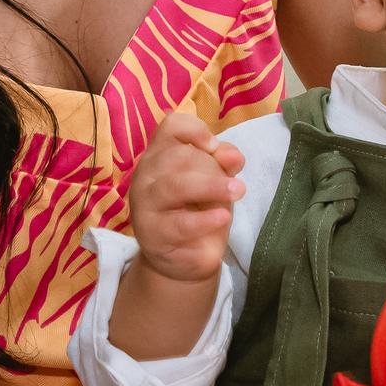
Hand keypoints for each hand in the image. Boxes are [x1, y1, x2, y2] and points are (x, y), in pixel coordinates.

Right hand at [129, 112, 244, 283]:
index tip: (214, 146)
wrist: (183, 258)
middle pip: (175, 157)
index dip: (194, 130)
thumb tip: (234, 156)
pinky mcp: (151, 235)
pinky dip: (204, 221)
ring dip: (210, 187)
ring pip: (174, 186)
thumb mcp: (214, 181)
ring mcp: (145, 205)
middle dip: (212, 168)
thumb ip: (223, 163)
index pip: (170, 127)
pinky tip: (222, 218)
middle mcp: (146, 175)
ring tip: (237, 192)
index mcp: (161, 155)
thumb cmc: (197, 209)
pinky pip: (178, 225)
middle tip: (239, 186)